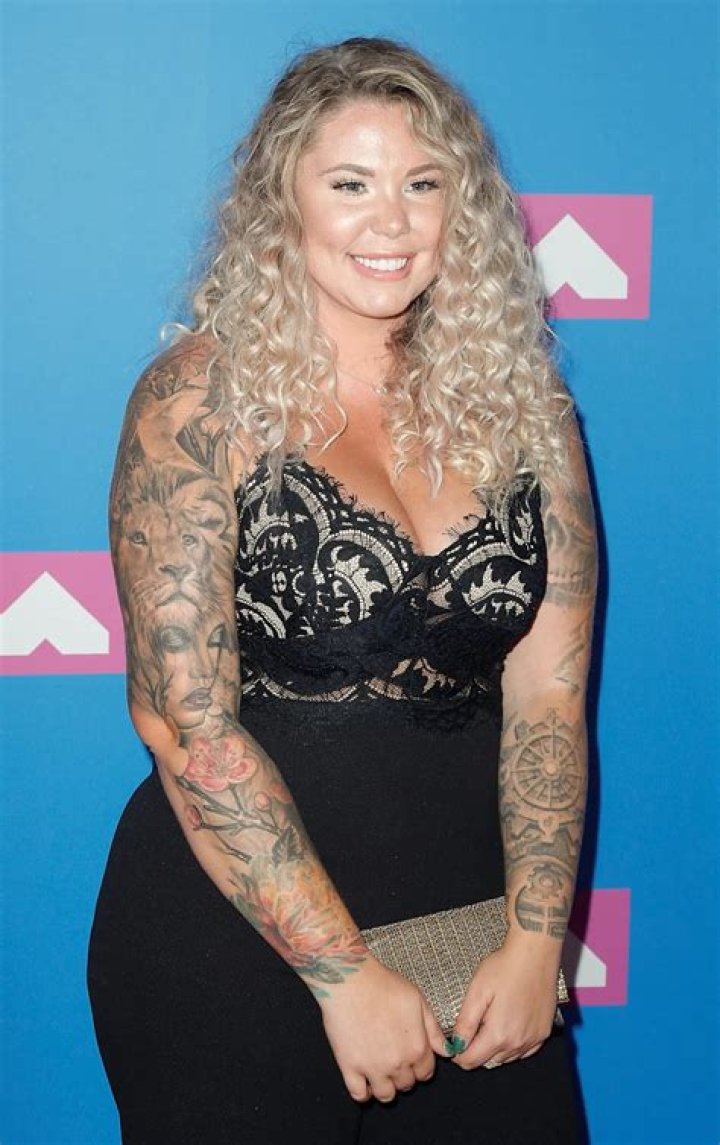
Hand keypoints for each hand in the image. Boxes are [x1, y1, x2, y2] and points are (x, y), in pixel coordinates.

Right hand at [318, 955, 449, 1102]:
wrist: (351, 981)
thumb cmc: (384, 985)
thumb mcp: (418, 1001)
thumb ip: (434, 1030)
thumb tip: (448, 1051)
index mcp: (417, 1048)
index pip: (425, 1073)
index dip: (421, 1066)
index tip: (413, 1059)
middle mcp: (397, 1063)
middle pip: (406, 1084)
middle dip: (405, 1074)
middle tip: (395, 1059)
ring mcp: (373, 1068)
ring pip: (386, 1095)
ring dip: (387, 1086)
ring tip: (382, 1072)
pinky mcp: (350, 1067)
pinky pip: (359, 1094)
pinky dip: (364, 1092)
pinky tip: (365, 1081)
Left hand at [449, 932, 560, 1070]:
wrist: (535, 954)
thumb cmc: (505, 967)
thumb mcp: (477, 992)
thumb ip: (465, 1023)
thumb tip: (456, 1045)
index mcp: (498, 1035)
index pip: (471, 1061)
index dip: (458, 1054)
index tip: (454, 1043)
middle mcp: (518, 1043)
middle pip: (489, 1062)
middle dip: (476, 1051)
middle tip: (471, 1029)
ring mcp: (533, 1039)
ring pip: (506, 1058)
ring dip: (494, 1049)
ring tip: (489, 1024)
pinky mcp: (544, 1032)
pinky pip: (524, 1051)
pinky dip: (513, 1046)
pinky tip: (508, 1027)